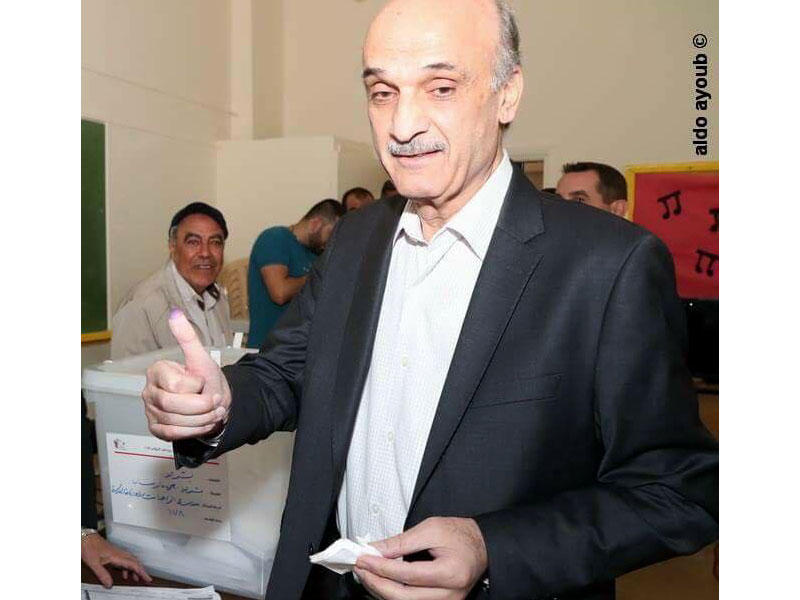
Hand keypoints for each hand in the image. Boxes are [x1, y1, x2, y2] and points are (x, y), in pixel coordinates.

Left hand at [81, 532, 151, 587]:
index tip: (147, 578)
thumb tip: (109, 584)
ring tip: (135, 578)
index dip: (141, 572)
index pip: (133, 565)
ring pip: (131, 560)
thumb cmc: (89, 546)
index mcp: (117, 555)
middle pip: (135, 562)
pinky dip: (127, 567)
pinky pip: (125, 560)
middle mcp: (119, 553)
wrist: (85, 537)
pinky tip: (124, 573)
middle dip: (141, 571)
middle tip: (145, 579)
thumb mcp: (93, 563)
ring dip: (135, 569)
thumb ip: (102, 574)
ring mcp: (117, 552)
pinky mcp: (113, 552)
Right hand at [142, 309, 230, 440]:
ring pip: (174, 422)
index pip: (175, 385)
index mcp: (156, 372)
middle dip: (201, 406)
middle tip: (215, 402)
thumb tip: (175, 313)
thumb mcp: (201, 358)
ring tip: (213, 412)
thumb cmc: (206, 379)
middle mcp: (149, 391)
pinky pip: (173, 435)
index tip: (204, 383)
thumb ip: (187, 337)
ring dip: (202, 419)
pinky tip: (204, 423)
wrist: (214, 402)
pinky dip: (194, 431)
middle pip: (172, 405)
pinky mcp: (157, 429)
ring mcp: (151, 411)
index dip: (196, 386)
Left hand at [354, 517, 487, 599]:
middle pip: (403, 597)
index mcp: (450, 573)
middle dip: (376, 583)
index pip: (407, 575)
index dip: (381, 567)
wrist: (481, 546)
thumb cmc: (460, 535)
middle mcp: (449, 595)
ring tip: (367, 574)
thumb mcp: (431, 528)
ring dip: (381, 591)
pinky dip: (392, 594)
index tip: (363, 558)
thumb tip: (376, 550)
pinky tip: (381, 583)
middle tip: (360, 568)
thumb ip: (402, 541)